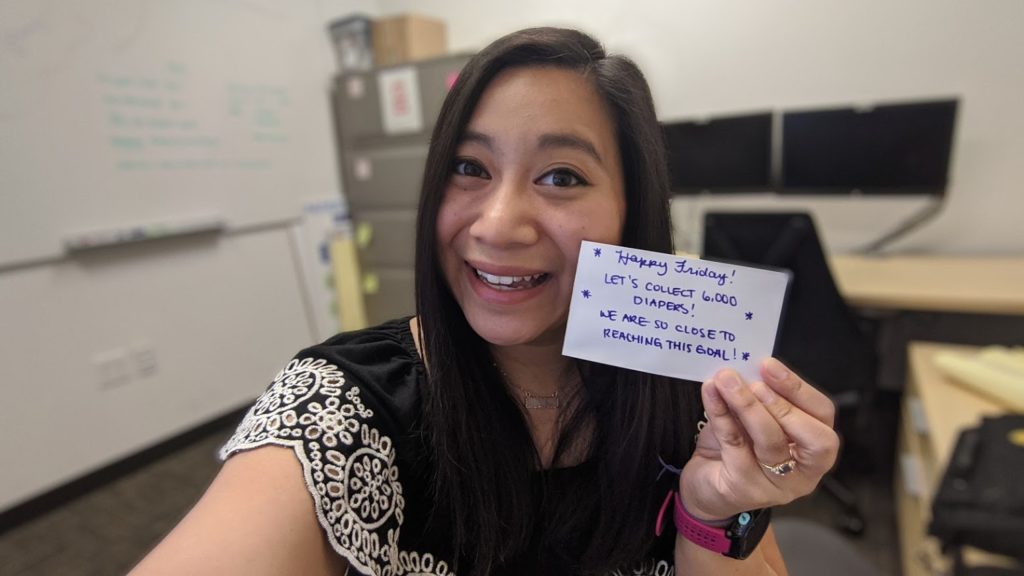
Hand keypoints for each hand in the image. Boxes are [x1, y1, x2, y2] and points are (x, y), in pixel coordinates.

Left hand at [678, 358, 839, 521]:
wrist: (705, 483)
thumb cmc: (737, 447)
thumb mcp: (753, 418)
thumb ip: (760, 397)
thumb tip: (749, 367)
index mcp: (814, 448)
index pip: (823, 415)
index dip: (799, 389)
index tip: (769, 366)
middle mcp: (803, 472)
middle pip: (812, 437)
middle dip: (782, 403)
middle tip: (752, 381)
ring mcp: (776, 485)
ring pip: (771, 441)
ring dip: (748, 405)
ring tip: (726, 381)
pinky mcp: (744, 488)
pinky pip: (734, 444)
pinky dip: (720, 414)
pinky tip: (711, 393)